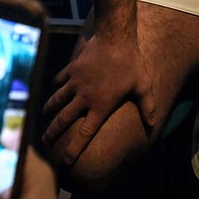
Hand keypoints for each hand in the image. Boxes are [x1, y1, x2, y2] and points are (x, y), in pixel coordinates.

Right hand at [41, 26, 155, 165]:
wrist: (114, 37)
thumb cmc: (131, 63)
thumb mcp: (143, 86)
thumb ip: (147, 107)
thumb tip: (153, 125)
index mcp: (100, 106)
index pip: (85, 134)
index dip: (74, 149)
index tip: (66, 161)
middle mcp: (84, 97)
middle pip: (63, 120)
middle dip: (53, 133)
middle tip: (45, 144)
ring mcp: (75, 82)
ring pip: (57, 100)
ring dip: (49, 110)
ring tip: (45, 117)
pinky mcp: (72, 68)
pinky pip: (60, 79)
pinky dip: (56, 85)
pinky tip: (55, 87)